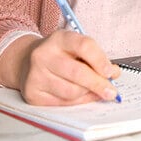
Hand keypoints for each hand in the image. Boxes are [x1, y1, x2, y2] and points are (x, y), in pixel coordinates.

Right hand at [0, 31, 120, 105]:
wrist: (26, 61)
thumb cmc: (59, 53)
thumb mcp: (75, 46)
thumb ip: (95, 57)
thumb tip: (114, 74)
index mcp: (59, 38)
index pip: (84, 46)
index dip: (101, 60)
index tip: (112, 72)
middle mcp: (44, 55)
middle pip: (77, 72)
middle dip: (98, 84)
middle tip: (112, 92)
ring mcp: (35, 75)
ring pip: (71, 91)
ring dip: (88, 93)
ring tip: (95, 91)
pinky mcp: (32, 93)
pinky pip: (61, 103)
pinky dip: (77, 101)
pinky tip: (82, 96)